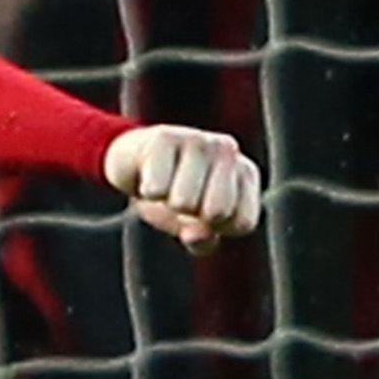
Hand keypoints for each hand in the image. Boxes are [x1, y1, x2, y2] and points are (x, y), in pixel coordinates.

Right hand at [103, 122, 259, 250]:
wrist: (133, 159)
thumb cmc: (171, 194)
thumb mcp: (191, 226)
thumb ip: (202, 241)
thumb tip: (198, 236)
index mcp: (245, 174)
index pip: (242, 223)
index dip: (216, 229)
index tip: (202, 214)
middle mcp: (228, 151)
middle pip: (216, 212)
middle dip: (191, 215)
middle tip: (181, 197)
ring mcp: (199, 140)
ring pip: (184, 203)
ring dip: (165, 202)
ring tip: (164, 183)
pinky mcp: (165, 137)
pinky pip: (156, 189)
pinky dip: (146, 191)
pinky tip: (148, 174)